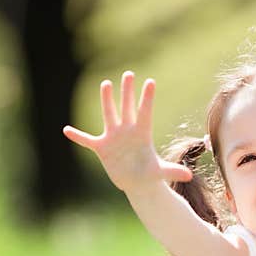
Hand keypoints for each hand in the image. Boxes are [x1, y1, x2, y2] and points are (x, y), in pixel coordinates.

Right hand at [63, 71, 193, 192]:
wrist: (136, 182)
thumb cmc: (149, 175)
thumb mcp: (160, 173)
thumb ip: (172, 171)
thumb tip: (189, 177)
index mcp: (142, 134)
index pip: (145, 113)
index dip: (147, 99)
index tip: (151, 82)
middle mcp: (127, 131)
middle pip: (127, 107)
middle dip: (127, 92)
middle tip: (129, 74)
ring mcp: (113, 137)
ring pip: (109, 114)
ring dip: (107, 100)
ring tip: (106, 84)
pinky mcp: (102, 147)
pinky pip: (87, 140)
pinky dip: (78, 136)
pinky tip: (66, 130)